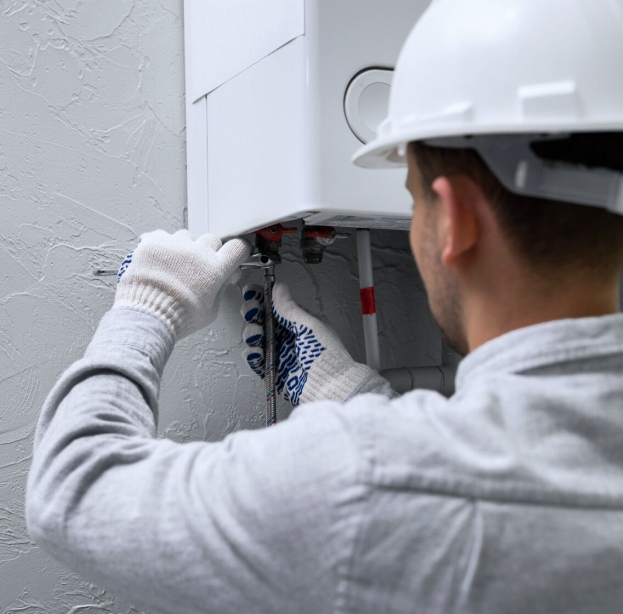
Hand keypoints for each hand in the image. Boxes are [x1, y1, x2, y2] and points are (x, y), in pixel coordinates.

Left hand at [114, 230, 251, 338]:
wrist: (147, 316)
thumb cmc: (179, 318)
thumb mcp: (211, 311)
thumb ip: (220, 290)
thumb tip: (224, 278)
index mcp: (215, 269)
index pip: (237, 247)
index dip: (238, 250)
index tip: (234, 252)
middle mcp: (197, 253)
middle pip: (212, 239)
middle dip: (209, 251)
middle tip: (200, 266)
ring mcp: (174, 245)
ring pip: (187, 236)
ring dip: (185, 247)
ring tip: (175, 266)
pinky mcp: (153, 243)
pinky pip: (163, 236)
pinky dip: (162, 246)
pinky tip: (160, 260)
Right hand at [241, 282, 372, 404]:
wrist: (329, 386)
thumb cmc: (326, 356)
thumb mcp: (309, 326)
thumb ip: (290, 308)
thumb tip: (279, 288)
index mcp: (297, 321)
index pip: (274, 304)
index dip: (260, 298)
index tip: (252, 294)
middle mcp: (286, 334)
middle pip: (260, 318)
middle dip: (252, 312)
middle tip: (252, 313)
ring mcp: (278, 351)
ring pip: (255, 336)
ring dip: (251, 332)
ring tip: (256, 336)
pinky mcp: (272, 369)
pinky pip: (255, 358)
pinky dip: (252, 354)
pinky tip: (256, 352)